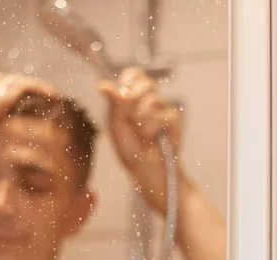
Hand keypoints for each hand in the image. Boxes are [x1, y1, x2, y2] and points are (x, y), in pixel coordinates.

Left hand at [98, 67, 181, 212]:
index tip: (125, 87)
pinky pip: (163, 115)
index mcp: (134, 99)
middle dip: (134, 99)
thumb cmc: (130, 149)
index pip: (136, 74)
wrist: (145, 169)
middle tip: (130, 118)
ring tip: (141, 135)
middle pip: (146, 82)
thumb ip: (114, 102)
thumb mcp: (116, 124)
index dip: (131, 77)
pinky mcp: (174, 119)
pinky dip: (153, 129)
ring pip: (152, 100)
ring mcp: (163, 108)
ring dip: (141, 120)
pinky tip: (153, 138)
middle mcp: (150, 100)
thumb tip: (102, 84)